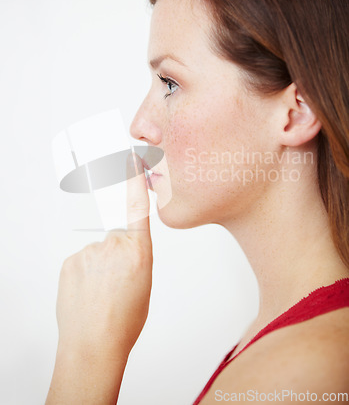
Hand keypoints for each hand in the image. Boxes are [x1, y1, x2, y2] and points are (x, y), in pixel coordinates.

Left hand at [55, 151, 151, 359]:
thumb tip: (123, 249)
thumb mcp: (144, 283)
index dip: (132, 178)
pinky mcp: (70, 260)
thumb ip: (135, 256)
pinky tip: (88, 292)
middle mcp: (112, 245)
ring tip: (101, 293)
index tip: (129, 156)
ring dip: (99, 267)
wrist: (93, 344)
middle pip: (115, 238)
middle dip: (117, 255)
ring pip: (97, 252)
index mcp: (138, 250)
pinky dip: (85, 274)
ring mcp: (88, 252)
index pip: (136, 205)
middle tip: (116, 282)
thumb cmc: (124, 320)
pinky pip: (81, 261)